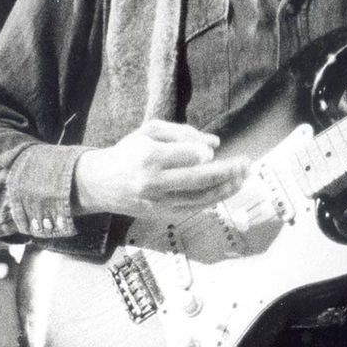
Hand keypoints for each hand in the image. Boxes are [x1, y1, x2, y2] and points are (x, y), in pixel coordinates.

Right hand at [74, 119, 250, 218]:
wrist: (99, 184)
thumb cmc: (127, 152)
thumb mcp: (148, 131)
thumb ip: (182, 133)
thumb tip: (215, 143)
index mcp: (149, 157)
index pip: (187, 156)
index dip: (204, 153)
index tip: (212, 151)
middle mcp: (154, 182)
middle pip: (199, 179)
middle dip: (227, 171)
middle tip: (247, 163)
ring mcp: (158, 202)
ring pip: (200, 197)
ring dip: (226, 188)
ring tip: (243, 177)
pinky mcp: (161, 215)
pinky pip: (193, 208)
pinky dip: (213, 199)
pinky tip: (227, 190)